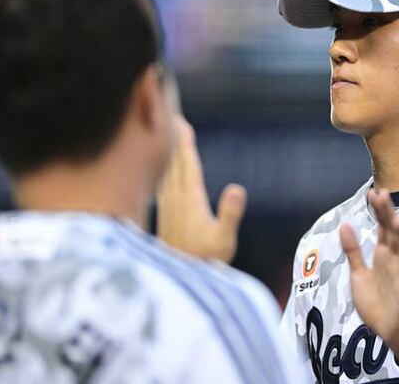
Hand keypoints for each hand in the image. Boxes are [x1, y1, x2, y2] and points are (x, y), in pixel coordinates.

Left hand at [156, 116, 246, 262]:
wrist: (181, 280)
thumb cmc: (207, 261)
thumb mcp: (225, 239)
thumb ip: (230, 213)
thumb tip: (237, 187)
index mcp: (191, 200)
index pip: (187, 165)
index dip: (185, 143)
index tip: (181, 122)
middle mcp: (175, 200)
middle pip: (172, 163)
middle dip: (173, 140)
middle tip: (172, 117)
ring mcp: (166, 208)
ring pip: (164, 172)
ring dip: (166, 153)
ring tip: (166, 137)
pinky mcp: (163, 216)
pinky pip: (160, 184)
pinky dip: (161, 171)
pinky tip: (160, 172)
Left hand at [340, 189, 398, 366]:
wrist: (388, 331)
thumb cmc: (376, 302)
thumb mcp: (358, 274)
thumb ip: (353, 250)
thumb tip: (344, 224)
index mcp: (384, 255)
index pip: (382, 227)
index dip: (379, 211)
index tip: (373, 192)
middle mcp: (395, 260)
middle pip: (393, 233)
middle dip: (388, 214)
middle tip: (382, 194)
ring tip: (396, 219)